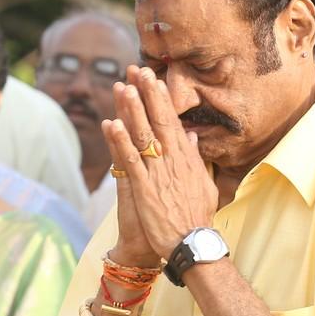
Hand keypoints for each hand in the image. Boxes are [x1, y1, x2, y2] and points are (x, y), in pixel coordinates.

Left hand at [102, 65, 217, 263]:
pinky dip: (120, 142)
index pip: (172, 122)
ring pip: (144, 136)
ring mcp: (158, 174)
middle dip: (147, 95)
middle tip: (138, 70)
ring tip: (123, 88)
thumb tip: (192, 138)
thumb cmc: (198, 217)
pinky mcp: (144, 189)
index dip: (161, 99)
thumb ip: (196, 159)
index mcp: (186, 159)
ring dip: (133, 110)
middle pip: (159, 121)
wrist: (192, 245)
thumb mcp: (203, 184)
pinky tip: (111, 125)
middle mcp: (173, 161)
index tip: (153, 79)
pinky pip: (130, 161)